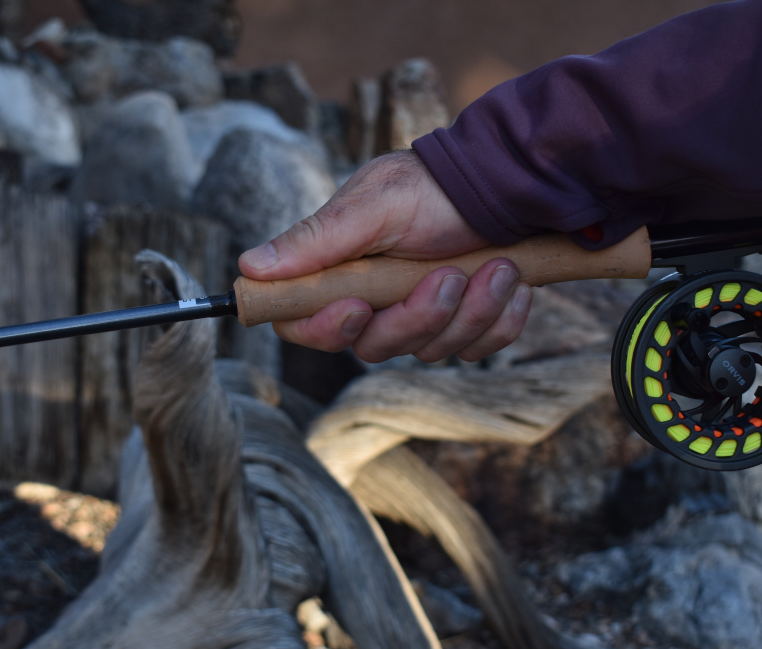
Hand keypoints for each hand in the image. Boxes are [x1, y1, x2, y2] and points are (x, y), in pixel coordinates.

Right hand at [237, 150, 533, 362]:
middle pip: (373, 347)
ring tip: (497, 266)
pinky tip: (512, 280)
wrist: (506, 184)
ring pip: (431, 351)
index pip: (303, 325)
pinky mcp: (465, 328)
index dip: (324, 329)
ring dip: (470, 310)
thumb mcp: (373, 205)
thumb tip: (248, 267)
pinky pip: (478, 349)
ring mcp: (421, 320)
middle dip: (418, 316)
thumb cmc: (432, 187)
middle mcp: (375, 304)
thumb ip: (315, 240)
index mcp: (339, 274)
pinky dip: (500, 317)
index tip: (356, 307)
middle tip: (450, 275)